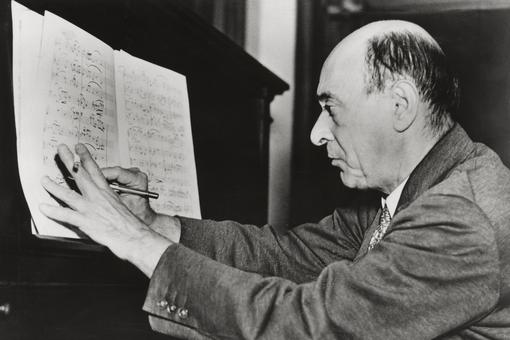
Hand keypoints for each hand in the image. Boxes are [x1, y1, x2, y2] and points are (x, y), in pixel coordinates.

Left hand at [39, 143, 171, 276]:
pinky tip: (43, 207)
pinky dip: (53, 211)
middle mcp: (98, 197)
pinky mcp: (85, 221)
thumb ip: (108, 202)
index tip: (79, 148)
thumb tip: (101, 202)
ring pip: (68, 194)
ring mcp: (90, 208)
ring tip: (44, 179)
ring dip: (54, 186)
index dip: (86, 157)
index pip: (95, 170)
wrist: (133, 235)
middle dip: (69, 161)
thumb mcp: (121, 207)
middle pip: (81, 175)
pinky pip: (65, 215)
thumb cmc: (129, 224)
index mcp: (107, 192)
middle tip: (61, 150)